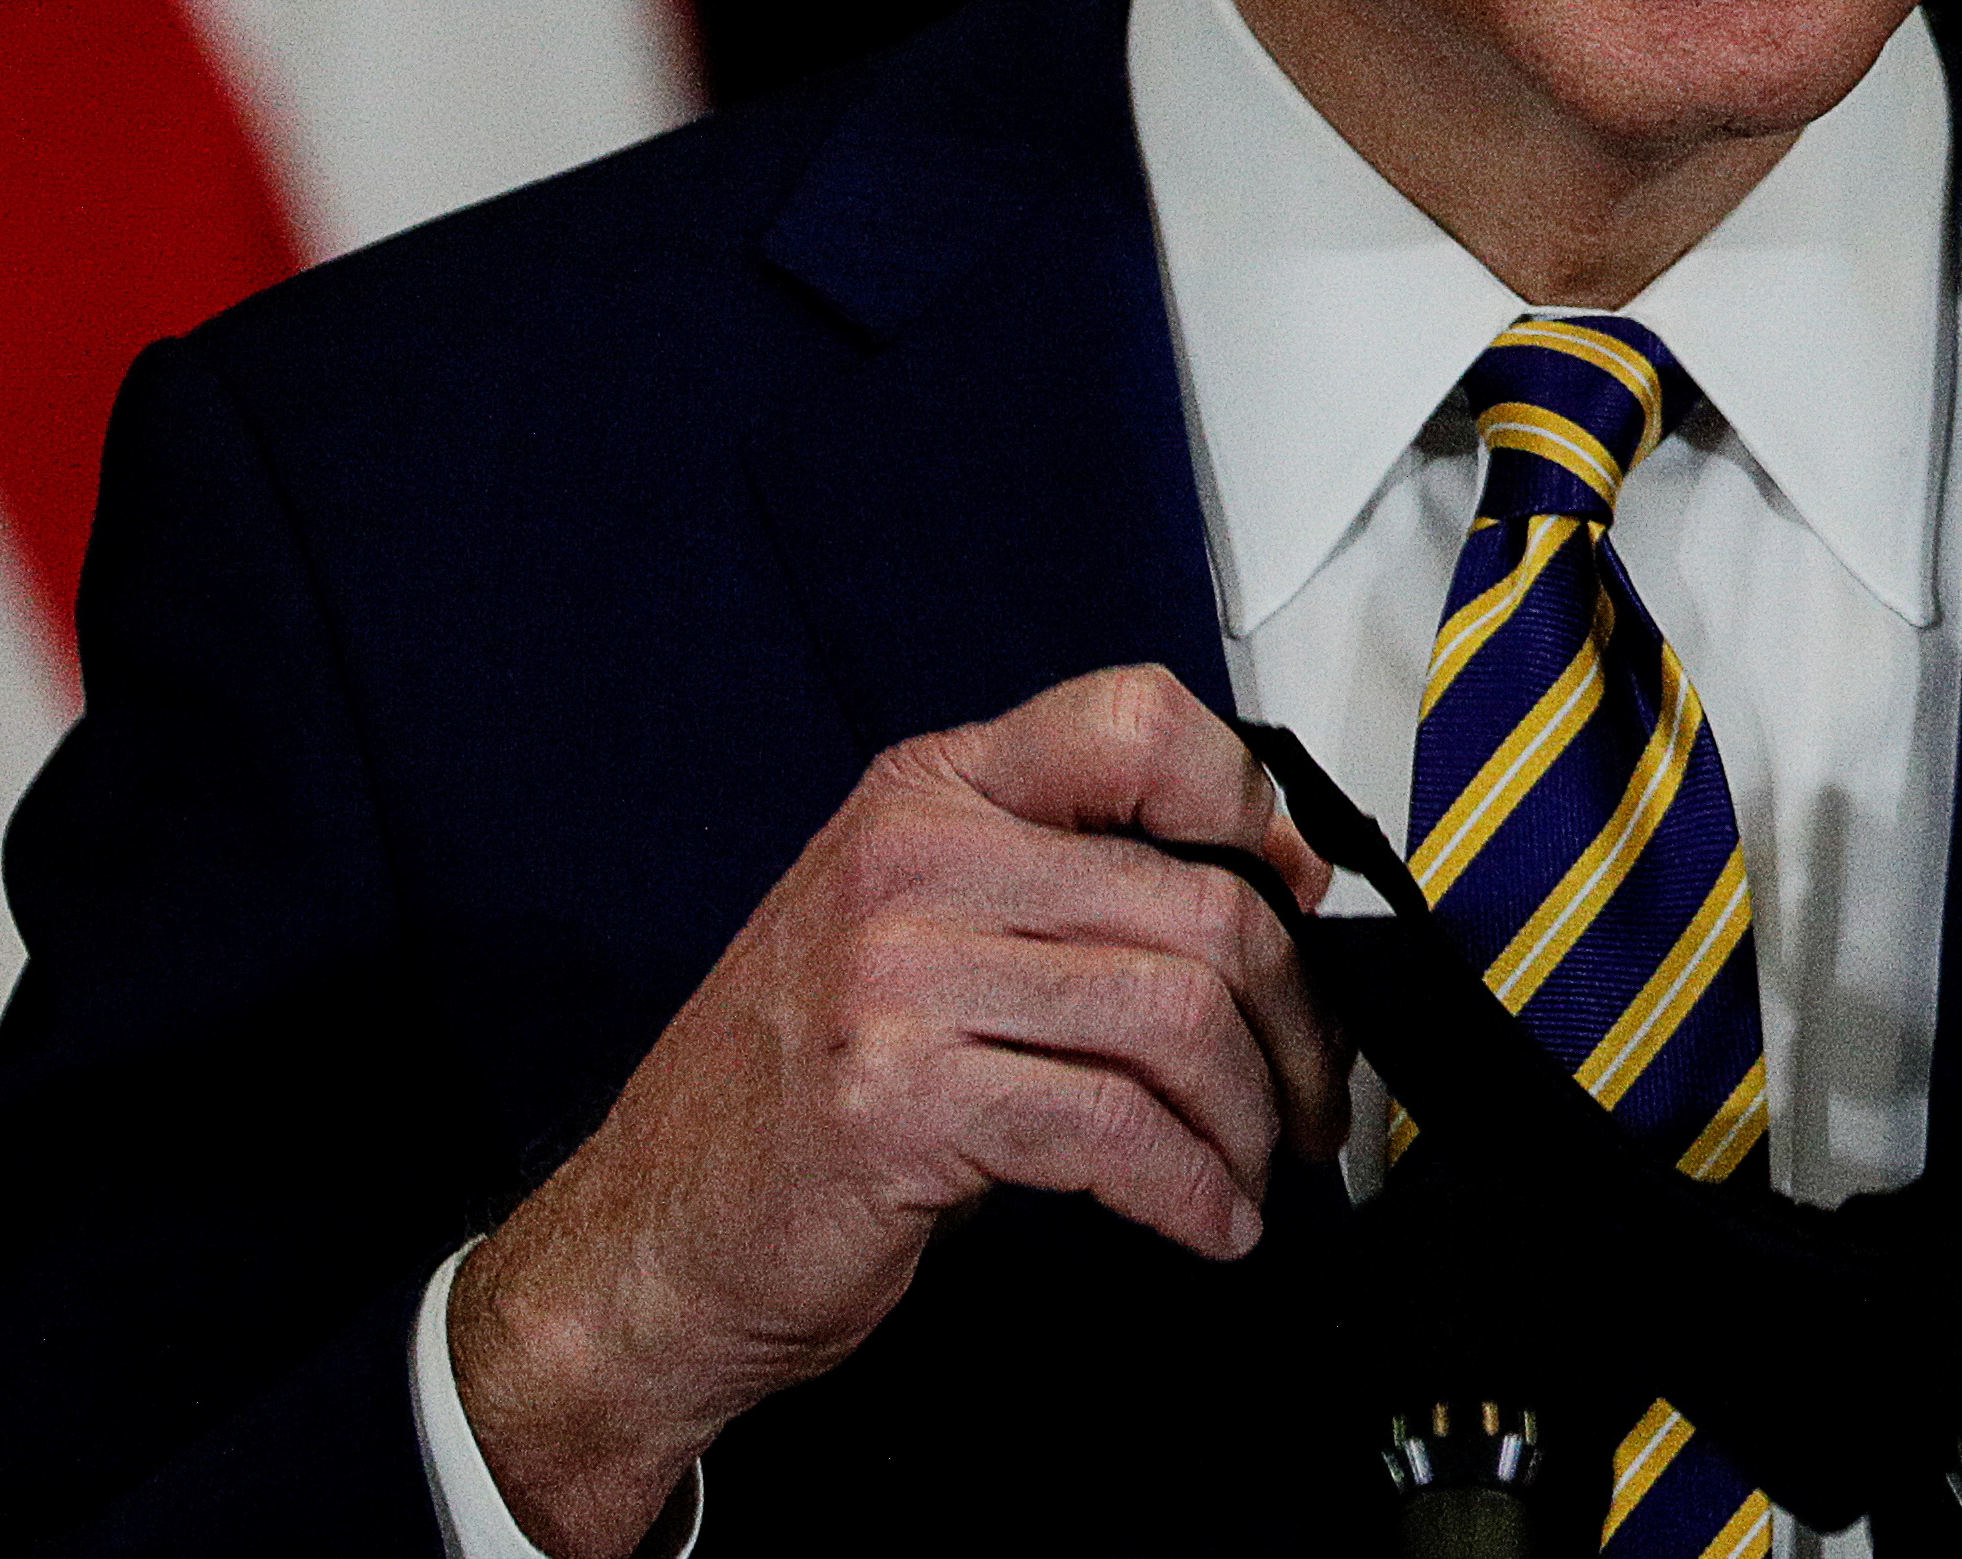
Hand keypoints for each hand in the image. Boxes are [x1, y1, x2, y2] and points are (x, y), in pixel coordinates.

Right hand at [450, 665, 1345, 1557]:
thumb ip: (1054, 888)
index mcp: (930, 792)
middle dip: (1292, 1017)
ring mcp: (899, 979)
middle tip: (1312, 1089)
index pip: (1135, 721)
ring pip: (1174, 1017)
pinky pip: (1114, 1130)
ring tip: (1255, 1166)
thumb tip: (1261, 899)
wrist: (649, 1239)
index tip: (1300, 895)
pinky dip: (1191, 1188)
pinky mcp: (901, 1101)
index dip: (1250, 804)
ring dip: (1251, 1117)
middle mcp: (915, 861)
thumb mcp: (915, 933)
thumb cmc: (791, 1091)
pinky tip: (1206, 1219)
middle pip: (1194, 901)